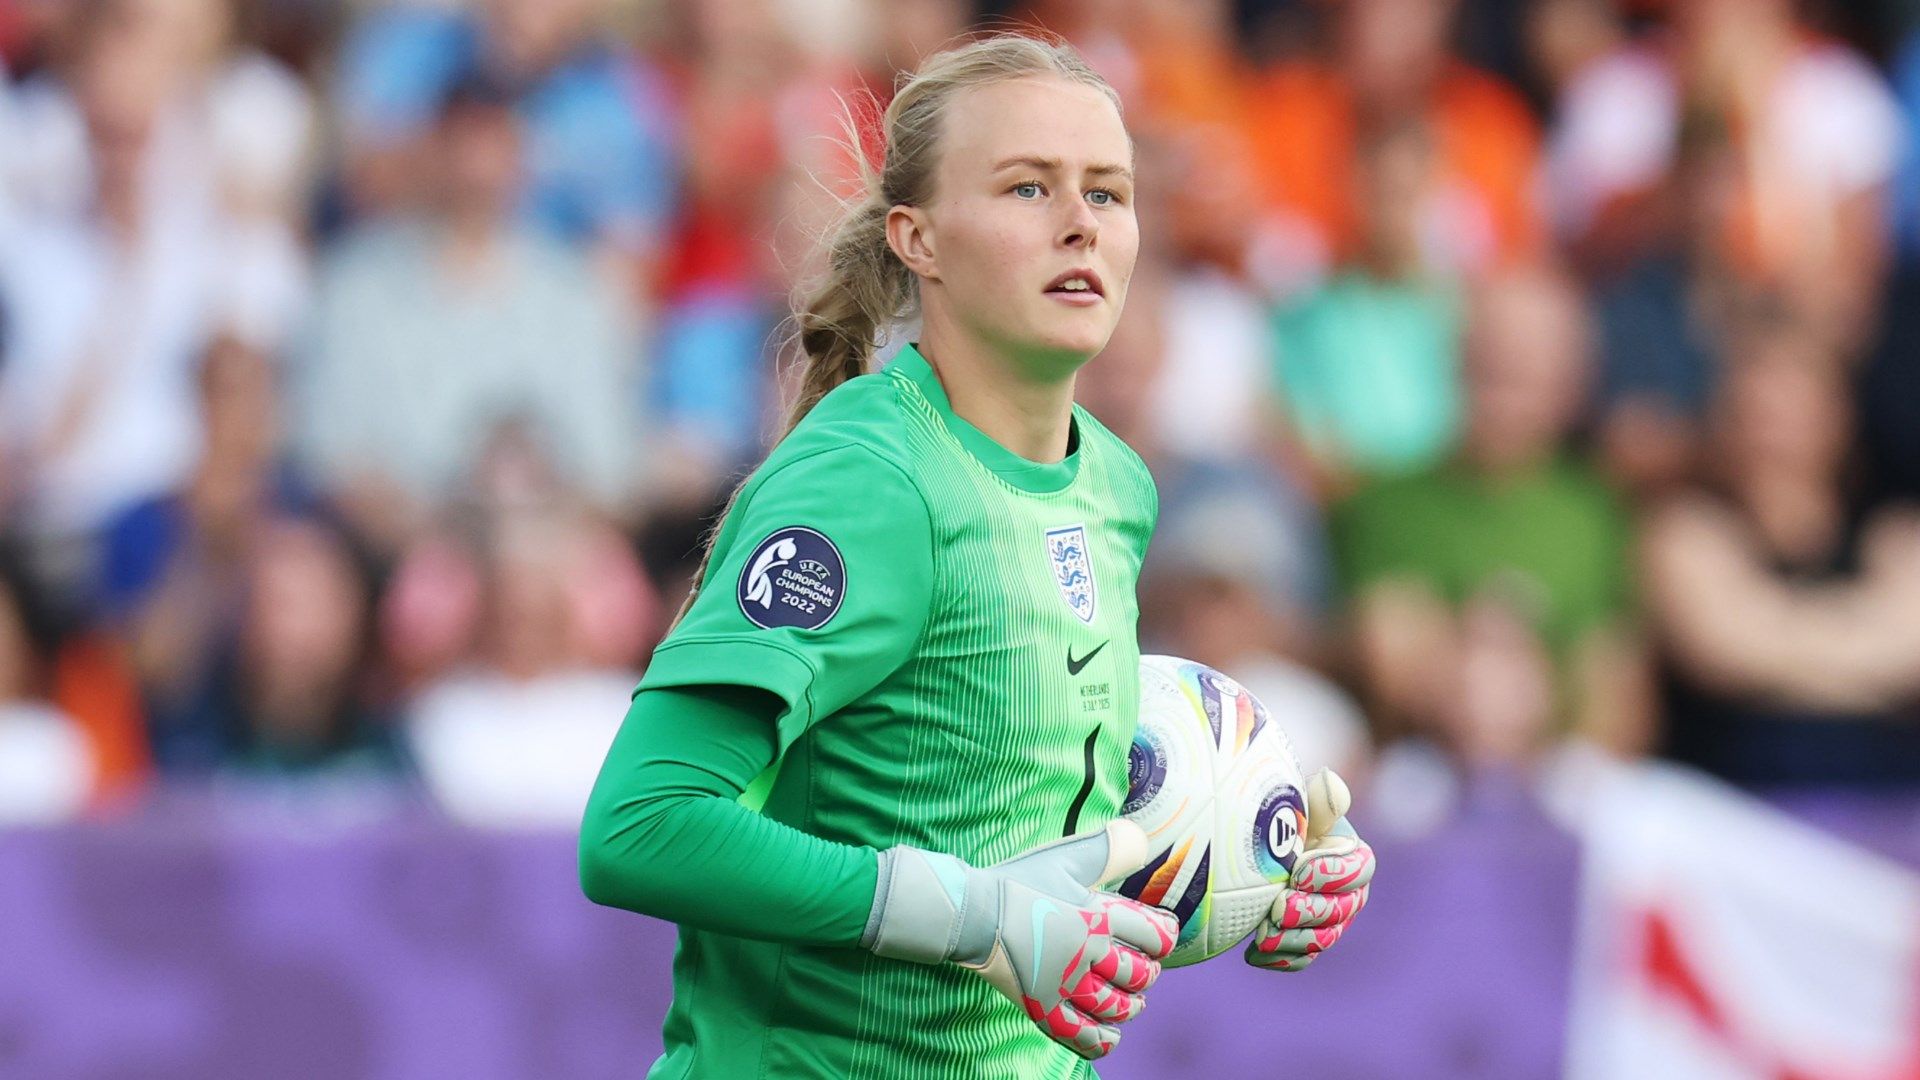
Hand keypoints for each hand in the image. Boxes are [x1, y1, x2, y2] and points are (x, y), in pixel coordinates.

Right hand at [863, 820, 1178, 1059]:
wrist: (972, 910)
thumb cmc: (1019, 880)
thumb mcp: (1068, 858)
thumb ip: (1109, 849)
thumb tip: (1142, 838)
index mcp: (1098, 917)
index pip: (1152, 935)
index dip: (1164, 938)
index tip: (1165, 937)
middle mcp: (1088, 954)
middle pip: (1137, 974)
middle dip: (1149, 975)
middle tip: (1148, 971)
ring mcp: (1064, 983)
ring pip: (1113, 1006)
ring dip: (1130, 1007)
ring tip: (1135, 1004)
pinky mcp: (1040, 1005)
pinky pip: (1077, 1033)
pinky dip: (1099, 1040)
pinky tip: (1110, 1039)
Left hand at [1245, 768, 1374, 971]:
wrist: (1249, 849)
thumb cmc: (1277, 819)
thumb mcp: (1295, 805)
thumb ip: (1317, 799)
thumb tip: (1330, 780)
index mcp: (1351, 856)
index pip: (1358, 870)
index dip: (1331, 874)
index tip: (1297, 871)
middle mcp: (1347, 893)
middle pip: (1342, 910)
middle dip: (1311, 911)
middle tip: (1278, 907)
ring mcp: (1328, 922)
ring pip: (1323, 938)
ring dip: (1294, 938)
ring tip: (1263, 932)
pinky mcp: (1303, 943)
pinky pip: (1300, 959)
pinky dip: (1279, 959)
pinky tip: (1252, 954)